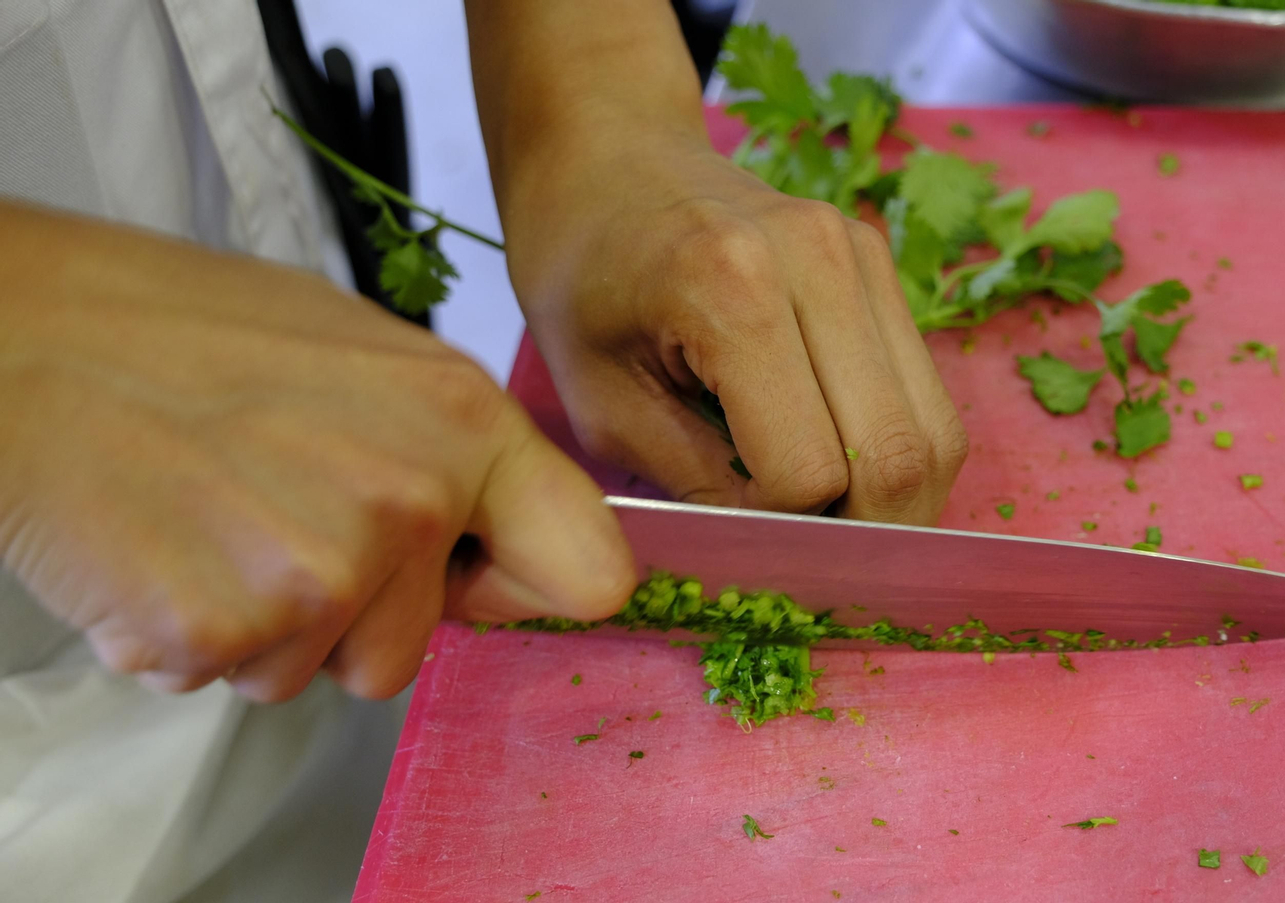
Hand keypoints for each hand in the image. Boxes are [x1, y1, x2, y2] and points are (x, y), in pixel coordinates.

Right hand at [0, 202, 633, 701]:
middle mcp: (412, 501)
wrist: (25, 334)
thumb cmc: (181, 331)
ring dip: (265, 625)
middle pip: (412, 652)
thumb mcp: (367, 355)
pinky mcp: (222, 629)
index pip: (590, 571)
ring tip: (208, 518)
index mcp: (465, 424)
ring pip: (316, 672)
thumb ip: (450, 452)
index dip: (530, 588)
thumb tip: (501, 530)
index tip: (484, 580)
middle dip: (349, 615)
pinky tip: (160, 546)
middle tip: (271, 519)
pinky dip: (188, 634)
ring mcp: (319, 572)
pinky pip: (227, 677)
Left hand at [501, 136, 967, 524]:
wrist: (608, 165)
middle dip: (863, 534)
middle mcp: (820, 261)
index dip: (778, 527)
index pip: (809, 469)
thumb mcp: (603, 407)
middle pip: (900, 455)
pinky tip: (840, 461)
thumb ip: (699, 486)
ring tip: (830, 518)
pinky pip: (925, 393)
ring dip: (894, 499)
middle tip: (808, 558)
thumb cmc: (583, 284)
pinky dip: (895, 449)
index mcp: (732, 289)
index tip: (734, 528)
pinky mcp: (882, 263)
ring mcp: (863, 255)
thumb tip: (784, 554)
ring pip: (936, 432)